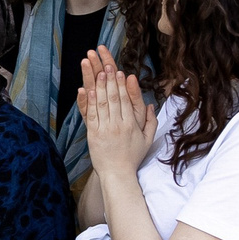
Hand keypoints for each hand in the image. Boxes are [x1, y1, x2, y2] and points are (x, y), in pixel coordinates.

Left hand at [78, 48, 153, 179]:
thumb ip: (150, 121)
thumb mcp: (147, 140)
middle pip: (114, 98)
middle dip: (110, 80)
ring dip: (100, 86)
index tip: (120, 72)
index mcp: (131, 124)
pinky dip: (90, 102)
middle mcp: (118, 125)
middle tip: (107, 65)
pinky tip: (88, 90)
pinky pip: (92, 115)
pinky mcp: (93, 134)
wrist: (117, 174)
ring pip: (102, 104)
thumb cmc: (132, 157)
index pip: (126, 100)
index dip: (122, 85)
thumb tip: (150, 104)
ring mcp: (105, 129)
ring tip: (98, 72)